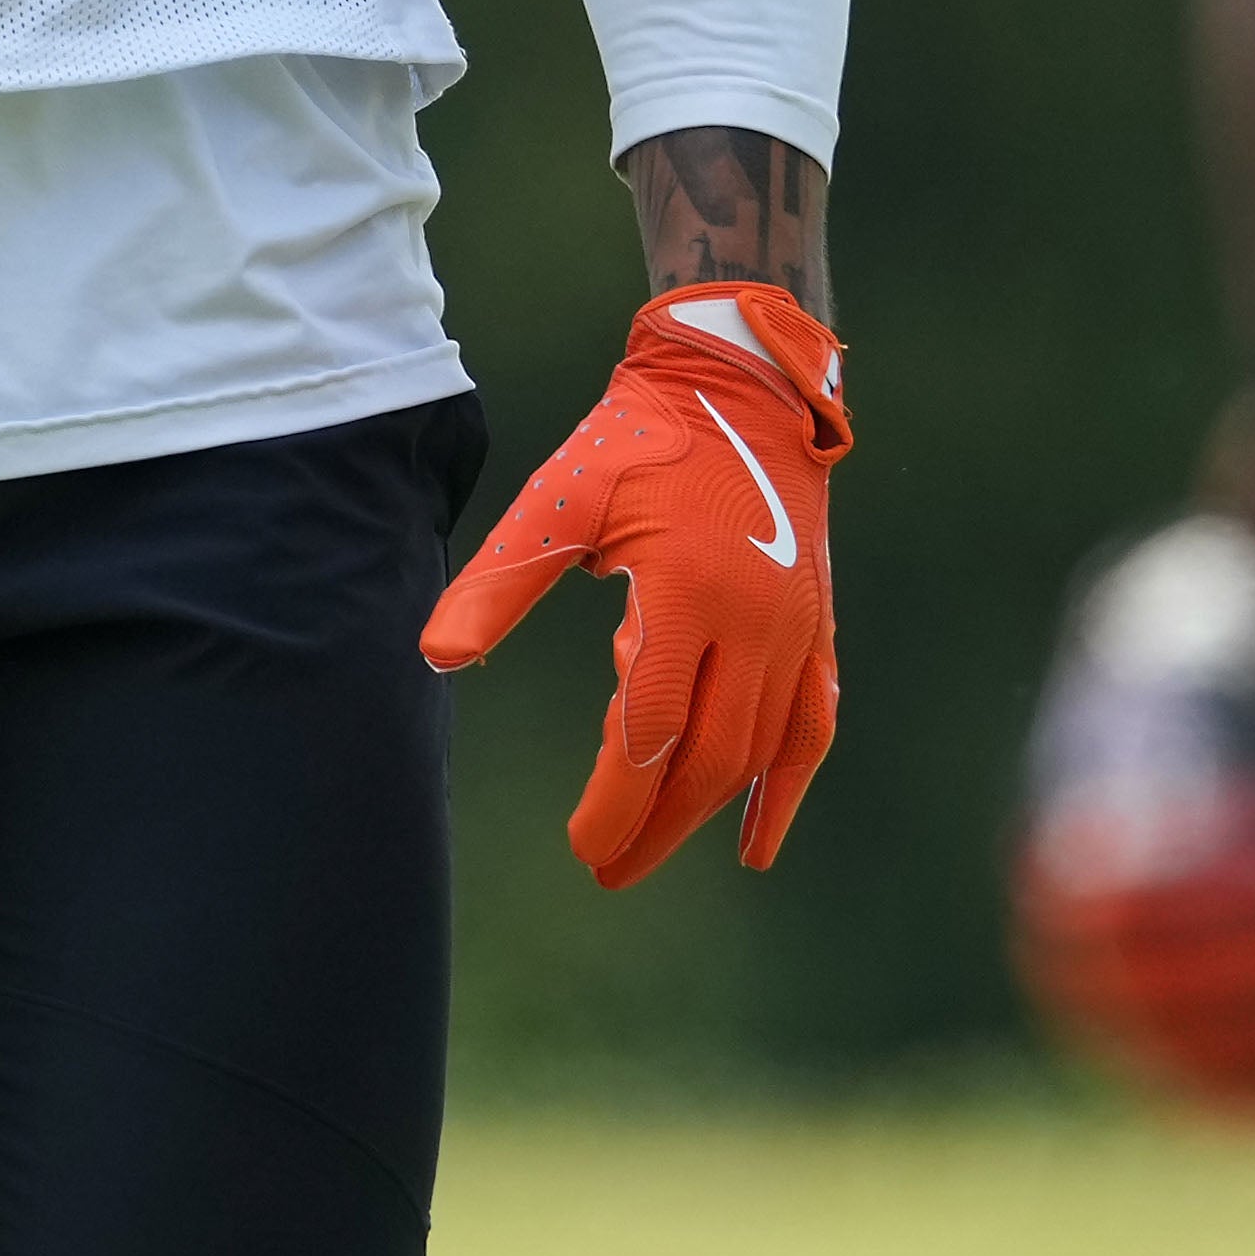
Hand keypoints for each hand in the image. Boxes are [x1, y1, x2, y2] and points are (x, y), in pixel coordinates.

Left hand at [420, 282, 854, 884]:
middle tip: (608, 868)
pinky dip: (785, 790)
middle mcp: (753, 623)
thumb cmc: (637, 442)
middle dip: (656, 824)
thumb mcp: (561, 501)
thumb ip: (501, 582)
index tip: (582, 844)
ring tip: (653, 850)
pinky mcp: (816, 629)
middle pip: (709, 759)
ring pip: (759, 752)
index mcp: (687, 595)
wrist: (740, 387)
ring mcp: (794, 630)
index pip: (650, 730)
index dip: (617, 799)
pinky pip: (811, 729)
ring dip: (707, 814)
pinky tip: (755, 841)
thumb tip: (439, 656)